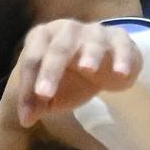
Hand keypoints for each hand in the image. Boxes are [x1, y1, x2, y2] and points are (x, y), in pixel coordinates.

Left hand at [7, 19, 140, 129]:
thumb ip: (36, 103)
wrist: (102, 65)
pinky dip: (122, 57)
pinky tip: (121, 73)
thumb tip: (26, 120)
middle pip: (58, 48)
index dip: (27, 85)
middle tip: (44, 95)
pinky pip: (121, 45)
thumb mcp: (50, 92)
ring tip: (88, 69)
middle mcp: (67, 29)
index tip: (27, 114)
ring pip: (92, 40)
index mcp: (42, 38)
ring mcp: (94, 31)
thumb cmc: (69, 77)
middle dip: (50, 71)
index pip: (32, 59)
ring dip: (90, 54)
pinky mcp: (119, 38)